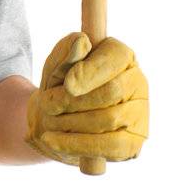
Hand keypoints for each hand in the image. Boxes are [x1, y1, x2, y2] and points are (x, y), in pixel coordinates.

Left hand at [26, 32, 147, 163]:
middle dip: (75, 101)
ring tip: (50, 123)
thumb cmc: (60, 89)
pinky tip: (53, 140)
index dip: (91, 72)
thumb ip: (65, 52)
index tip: (67, 84)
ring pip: (109, 119)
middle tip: (48, 106)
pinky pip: (110, 146)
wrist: (56, 123)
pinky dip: (77, 144)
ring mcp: (139, 114)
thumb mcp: (55, 67)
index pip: (116, 58)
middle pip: (112, 91)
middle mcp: (137, 82)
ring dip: (72, 122)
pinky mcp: (133, 143)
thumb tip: (82, 42)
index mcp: (122, 56)